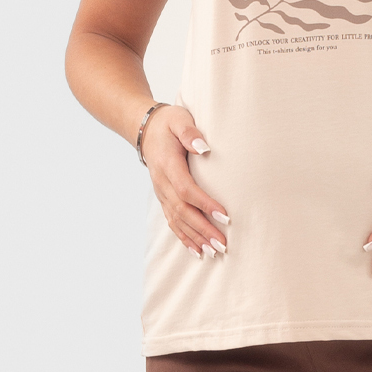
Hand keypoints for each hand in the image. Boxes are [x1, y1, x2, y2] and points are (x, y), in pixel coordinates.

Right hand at [141, 104, 229, 258]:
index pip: (186, 189)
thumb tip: (204, 149)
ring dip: (196, 238)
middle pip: (183, 211)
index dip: (205, 204)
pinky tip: (197, 251)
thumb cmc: (169, 123)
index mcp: (167, 165)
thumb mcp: (179, 120)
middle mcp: (162, 183)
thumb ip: (190, 133)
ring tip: (214, 252)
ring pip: (178, 220)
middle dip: (203, 229)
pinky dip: (185, 238)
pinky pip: (173, 222)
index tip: (224, 216)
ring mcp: (161, 193)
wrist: (147, 130)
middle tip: (223, 244)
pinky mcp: (164, 199)